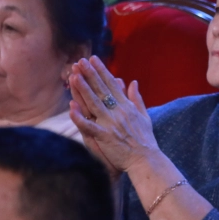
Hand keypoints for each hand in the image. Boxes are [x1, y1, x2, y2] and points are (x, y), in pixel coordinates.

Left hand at [68, 56, 160, 173]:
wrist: (147, 160)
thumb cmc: (146, 140)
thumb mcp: (144, 116)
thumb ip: (137, 98)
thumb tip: (133, 82)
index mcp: (127, 107)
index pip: (112, 84)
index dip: (102, 71)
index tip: (94, 59)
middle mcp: (119, 112)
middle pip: (102, 90)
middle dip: (90, 74)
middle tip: (80, 61)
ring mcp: (111, 124)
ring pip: (94, 103)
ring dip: (84, 89)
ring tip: (74, 76)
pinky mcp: (105, 137)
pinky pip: (90, 126)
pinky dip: (80, 118)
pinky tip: (71, 108)